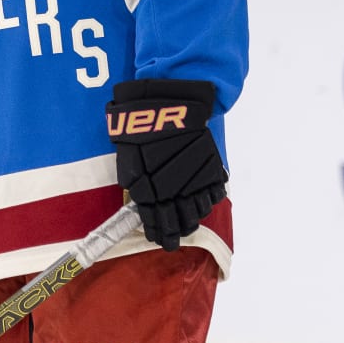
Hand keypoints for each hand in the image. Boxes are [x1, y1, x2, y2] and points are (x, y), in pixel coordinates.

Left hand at [106, 79, 227, 249]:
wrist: (171, 103)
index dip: (160, 234)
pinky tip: (200, 197)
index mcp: (151, 192)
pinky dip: (208, 198)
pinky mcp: (213, 170)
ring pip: (200, 211)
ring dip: (193, 215)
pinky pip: (215, 194)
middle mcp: (176, 191)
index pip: (157, 223)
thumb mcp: (128, 161)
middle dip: (178, 229)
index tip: (161, 238)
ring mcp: (198, 181)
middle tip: (175, 232)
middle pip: (183, 222)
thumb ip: (136, 187)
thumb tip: (141, 206)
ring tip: (187, 215)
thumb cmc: (142, 131)